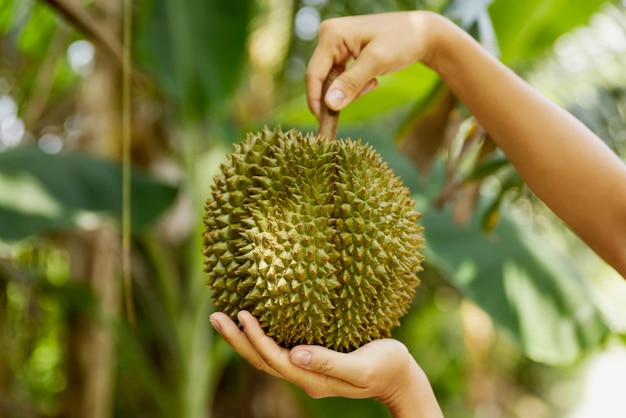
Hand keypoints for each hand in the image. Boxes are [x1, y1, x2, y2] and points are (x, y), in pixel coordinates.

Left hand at [209, 311, 442, 417]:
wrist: (399, 377)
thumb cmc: (385, 366)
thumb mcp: (362, 366)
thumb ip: (330, 362)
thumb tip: (296, 353)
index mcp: (313, 378)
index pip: (275, 360)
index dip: (256, 339)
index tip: (242, 315)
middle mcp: (304, 375)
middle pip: (262, 360)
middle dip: (237, 340)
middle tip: (215, 317)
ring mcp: (306, 369)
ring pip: (266, 356)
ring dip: (243, 339)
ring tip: (222, 318)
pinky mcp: (311, 360)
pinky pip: (278, 350)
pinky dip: (260, 338)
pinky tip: (253, 324)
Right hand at [306, 11, 442, 116]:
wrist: (421, 33)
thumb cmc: (402, 41)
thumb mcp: (376, 62)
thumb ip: (351, 83)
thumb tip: (330, 104)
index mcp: (331, 34)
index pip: (314, 74)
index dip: (316, 100)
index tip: (324, 122)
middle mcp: (328, 36)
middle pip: (322, 78)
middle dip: (340, 93)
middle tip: (367, 90)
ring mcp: (335, 44)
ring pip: (332, 81)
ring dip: (351, 89)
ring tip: (373, 82)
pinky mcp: (343, 52)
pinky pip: (341, 77)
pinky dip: (355, 84)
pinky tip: (372, 78)